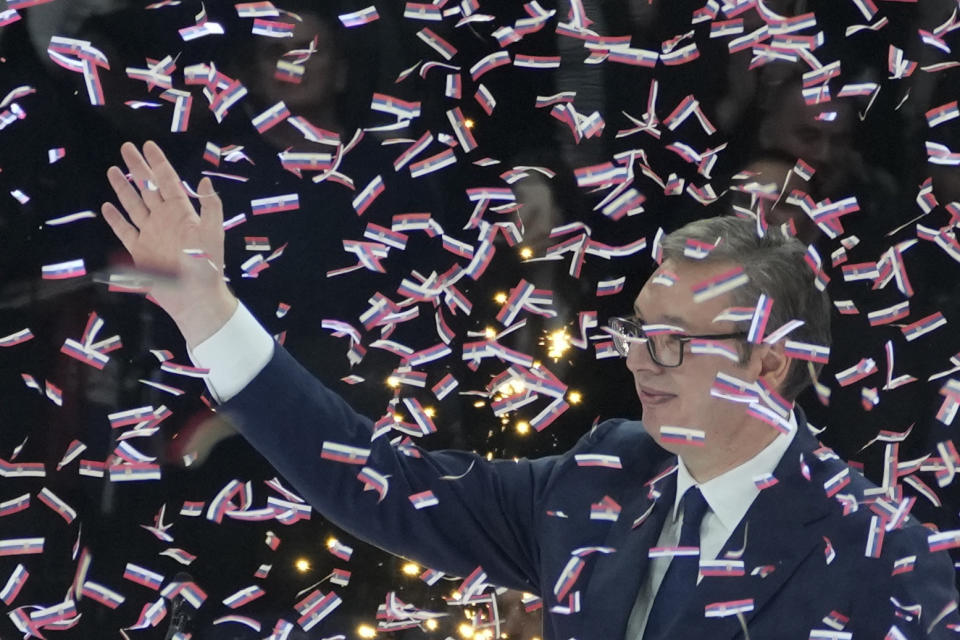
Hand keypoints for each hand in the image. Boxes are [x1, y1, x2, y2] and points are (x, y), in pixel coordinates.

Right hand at [102, 141, 236, 347]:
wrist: (194, 297)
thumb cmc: (207, 266)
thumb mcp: (214, 234)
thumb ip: (211, 207)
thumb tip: (205, 180)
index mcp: (183, 213)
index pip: (168, 181)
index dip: (159, 163)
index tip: (148, 145)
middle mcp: (165, 220)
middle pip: (148, 188)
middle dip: (137, 168)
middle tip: (126, 147)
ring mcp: (151, 234)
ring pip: (133, 205)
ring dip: (123, 188)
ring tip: (112, 170)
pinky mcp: (140, 251)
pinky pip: (125, 231)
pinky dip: (115, 219)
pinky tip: (107, 206)